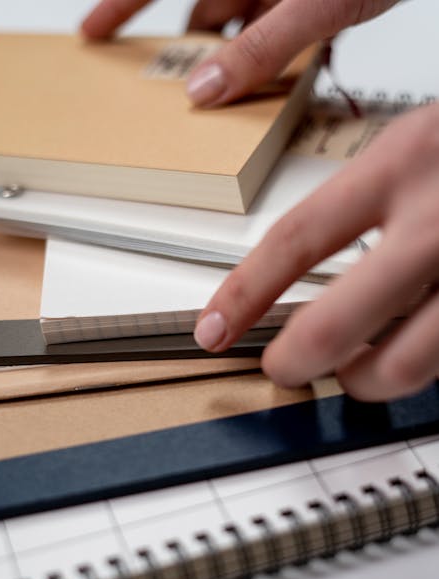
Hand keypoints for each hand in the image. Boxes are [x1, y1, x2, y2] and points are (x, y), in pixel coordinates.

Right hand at [82, 1, 398, 104]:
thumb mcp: (314, 5)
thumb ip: (258, 49)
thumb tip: (205, 91)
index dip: (118, 6)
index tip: (90, 34)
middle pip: (200, 9)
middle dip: (193, 51)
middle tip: (176, 93)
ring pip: (240, 21)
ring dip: (240, 57)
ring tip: (239, 95)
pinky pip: (274, 23)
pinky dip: (275, 49)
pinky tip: (285, 70)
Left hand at [193, 103, 438, 400]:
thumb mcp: (419, 146)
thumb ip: (370, 205)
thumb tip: (300, 278)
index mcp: (404, 162)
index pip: (295, 240)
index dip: (243, 293)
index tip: (214, 327)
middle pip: (339, 326)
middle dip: (296, 361)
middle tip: (282, 367)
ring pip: (405, 365)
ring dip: (366, 379)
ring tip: (356, 367)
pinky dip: (423, 363)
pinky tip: (417, 344)